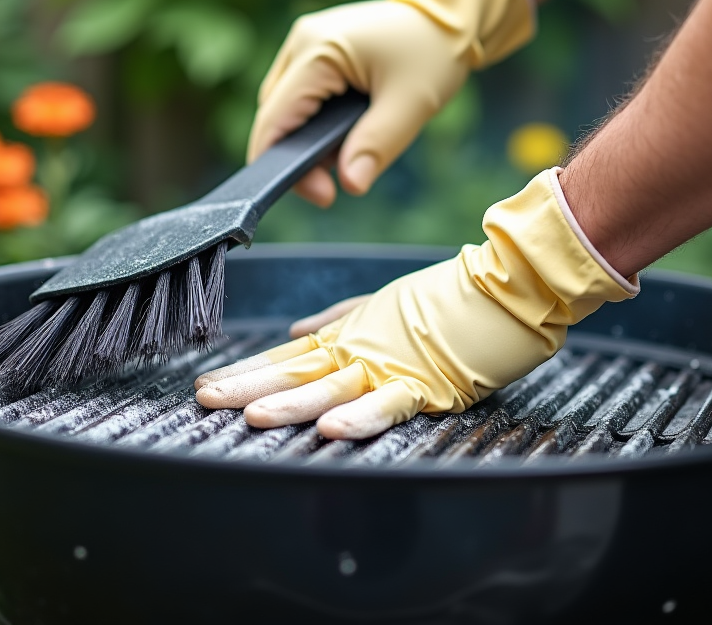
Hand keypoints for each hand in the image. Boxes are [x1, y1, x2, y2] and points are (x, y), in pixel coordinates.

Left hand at [195, 168, 637, 438]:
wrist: (505, 282)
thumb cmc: (450, 296)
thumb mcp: (383, 305)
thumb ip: (338, 319)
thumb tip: (297, 330)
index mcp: (350, 335)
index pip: (288, 356)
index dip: (247, 370)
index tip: (208, 383)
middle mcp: (360, 349)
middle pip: (295, 371)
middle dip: (248, 386)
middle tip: (207, 399)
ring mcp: (390, 363)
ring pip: (331, 387)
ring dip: (290, 401)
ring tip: (252, 415)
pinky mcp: (426, 379)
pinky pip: (388, 402)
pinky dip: (361, 415)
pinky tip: (330, 429)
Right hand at [249, 0, 534, 206]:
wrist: (450, 14)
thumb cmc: (434, 53)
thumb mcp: (412, 104)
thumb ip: (378, 144)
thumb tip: (351, 184)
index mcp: (318, 50)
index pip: (275, 118)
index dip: (284, 164)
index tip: (322, 196)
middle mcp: (301, 41)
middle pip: (275, 115)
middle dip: (298, 155)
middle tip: (336, 185)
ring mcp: (306, 42)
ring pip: (285, 107)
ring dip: (306, 138)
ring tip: (348, 156)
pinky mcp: (316, 49)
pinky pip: (301, 94)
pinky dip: (315, 121)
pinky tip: (346, 133)